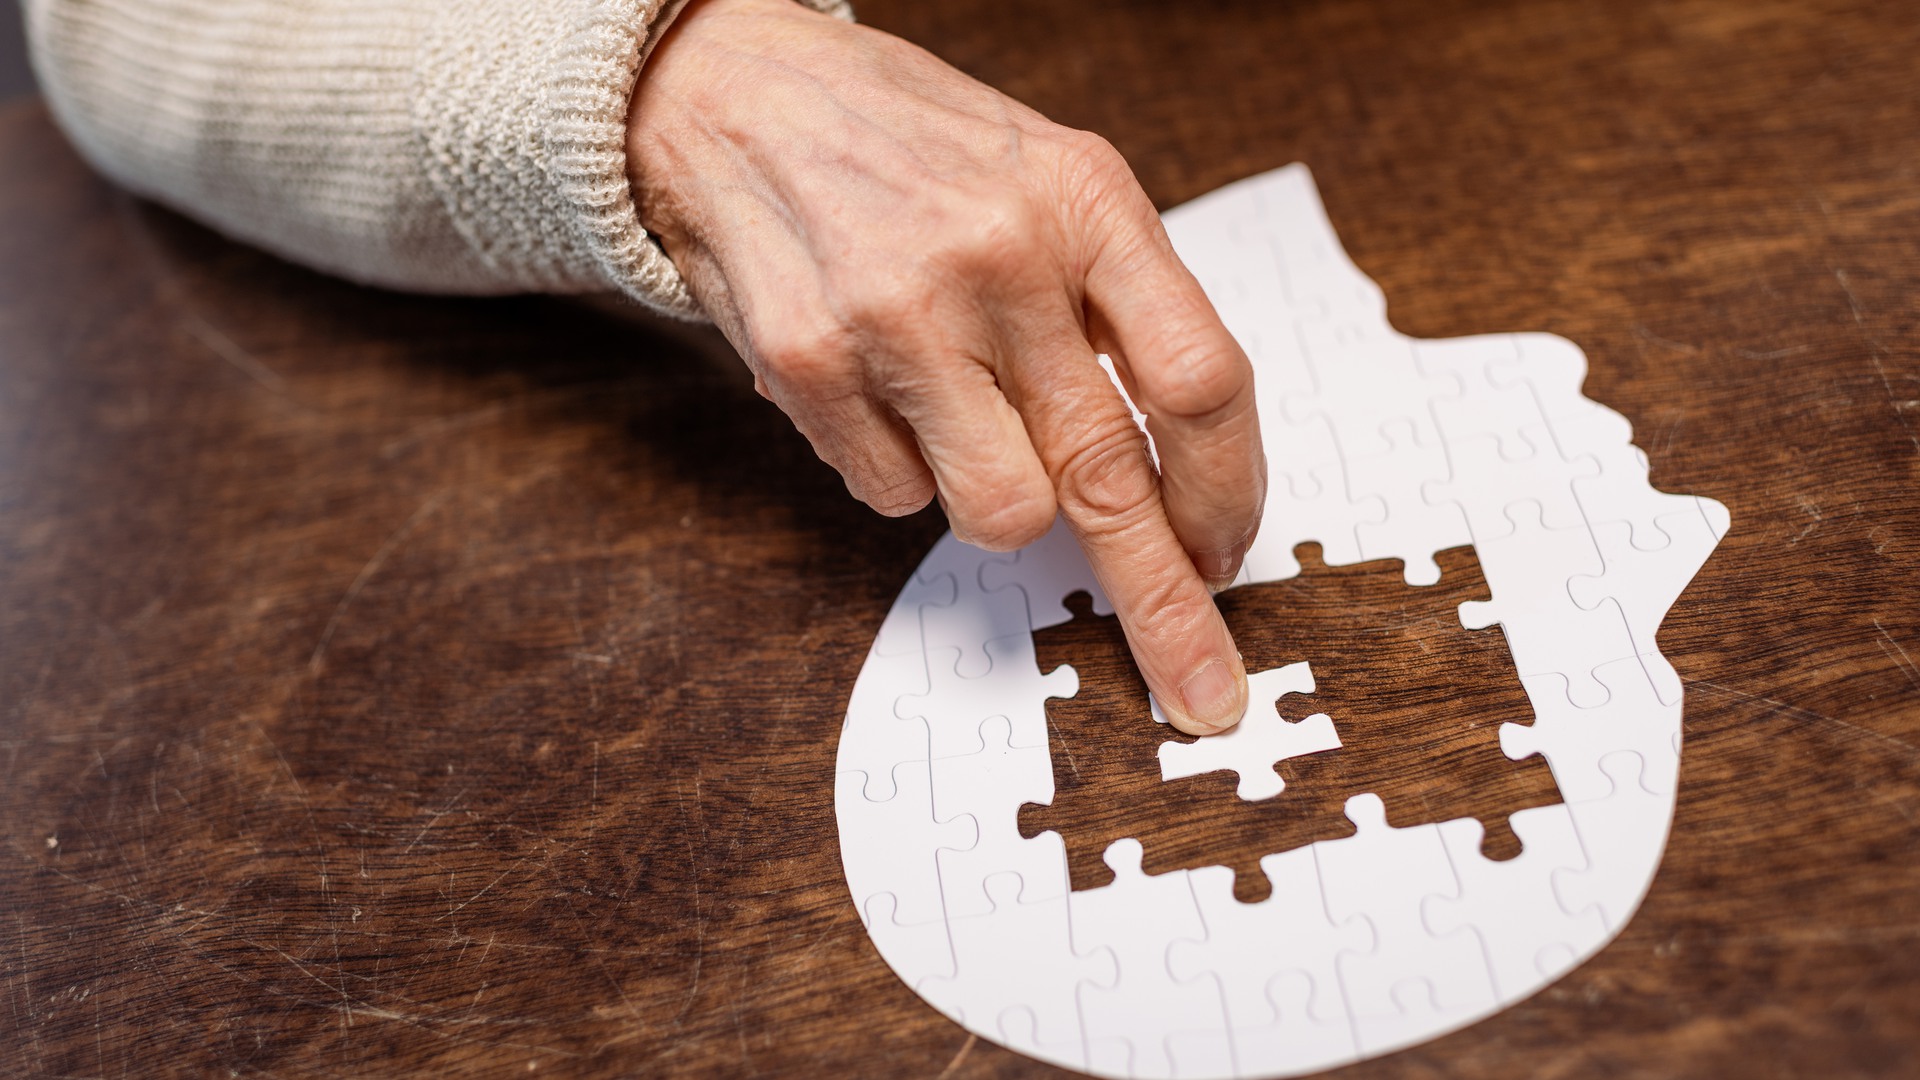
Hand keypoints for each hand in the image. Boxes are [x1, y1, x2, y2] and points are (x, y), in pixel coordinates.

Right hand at [627, 0, 1265, 733]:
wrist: (731, 92)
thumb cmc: (911, 147)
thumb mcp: (1047, 178)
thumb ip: (1119, 303)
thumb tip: (1178, 475)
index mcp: (1084, 198)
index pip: (1199, 377)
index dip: (1228, 488)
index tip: (1231, 552)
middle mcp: (997, 256)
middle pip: (1111, 477)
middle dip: (1166, 606)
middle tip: (1203, 686)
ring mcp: (896, 316)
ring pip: (1001, 512)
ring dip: (998, 501)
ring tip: (958, 415)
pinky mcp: (809, 366)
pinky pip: (894, 495)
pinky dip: (902, 467)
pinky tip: (878, 385)